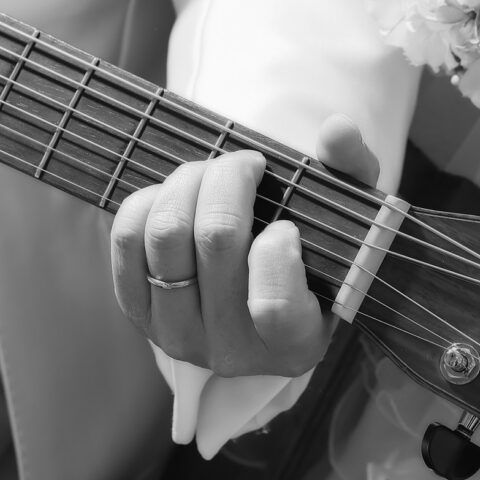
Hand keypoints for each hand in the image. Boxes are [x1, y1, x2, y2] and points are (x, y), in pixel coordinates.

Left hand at [111, 116, 382, 378]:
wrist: (258, 298)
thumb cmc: (311, 253)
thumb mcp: (348, 217)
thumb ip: (352, 171)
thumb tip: (338, 128)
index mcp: (295, 342)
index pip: (273, 306)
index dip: (276, 250)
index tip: (286, 223)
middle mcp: (232, 350)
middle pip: (215, 242)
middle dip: (229, 180)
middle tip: (246, 164)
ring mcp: (178, 335)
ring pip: (166, 236)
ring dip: (188, 183)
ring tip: (211, 173)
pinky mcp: (137, 313)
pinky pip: (127, 241)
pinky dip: (148, 202)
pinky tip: (177, 194)